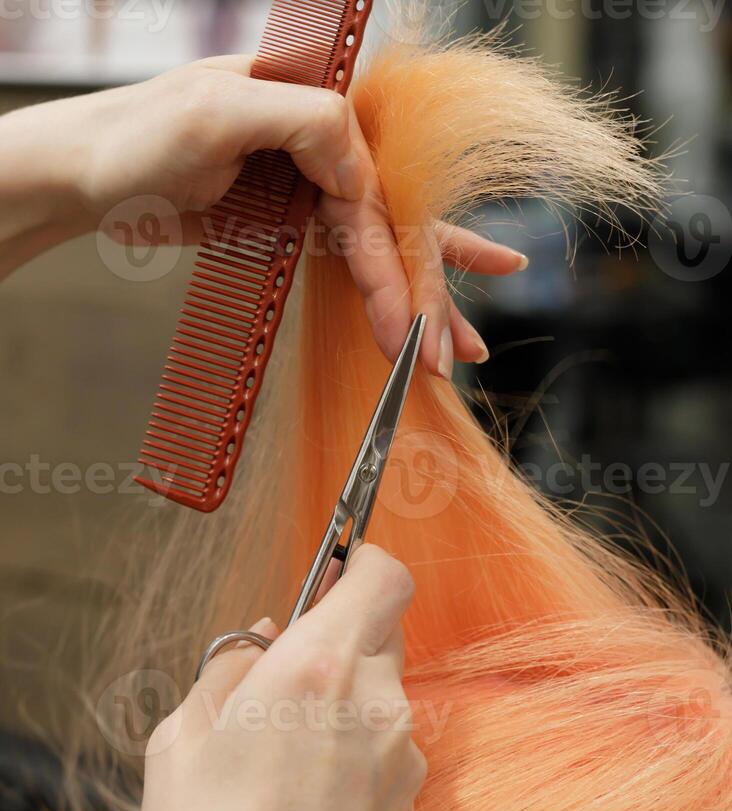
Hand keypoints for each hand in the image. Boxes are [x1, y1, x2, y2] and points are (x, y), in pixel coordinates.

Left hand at [0, 56, 526, 373]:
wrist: (86, 174)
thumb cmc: (136, 136)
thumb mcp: (219, 109)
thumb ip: (305, 120)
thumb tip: (362, 169)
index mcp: (318, 112)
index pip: (378, 200)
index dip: (403, 270)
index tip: (414, 332)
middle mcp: (323, 151)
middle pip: (393, 229)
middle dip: (428, 296)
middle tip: (453, 358)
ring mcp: (306, 190)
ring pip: (379, 249)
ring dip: (421, 300)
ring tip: (458, 350)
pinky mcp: (287, 224)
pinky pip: (345, 258)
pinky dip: (379, 290)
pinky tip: (406, 313)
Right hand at [140, 545, 424, 810]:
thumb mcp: (181, 741)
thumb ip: (228, 667)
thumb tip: (262, 637)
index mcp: (316, 667)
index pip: (383, 575)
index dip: (364, 559)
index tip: (336, 567)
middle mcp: (374, 700)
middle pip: (384, 626)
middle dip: (342, 628)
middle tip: (289, 662)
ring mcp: (400, 750)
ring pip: (386, 682)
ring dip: (347, 686)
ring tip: (288, 738)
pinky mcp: (410, 794)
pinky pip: (389, 734)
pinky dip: (359, 734)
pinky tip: (311, 781)